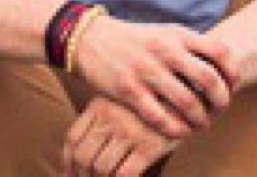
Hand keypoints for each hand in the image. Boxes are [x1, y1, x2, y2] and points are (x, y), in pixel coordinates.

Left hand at [62, 96, 178, 176]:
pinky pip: (125, 175)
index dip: (67, 163)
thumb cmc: (152, 99)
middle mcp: (111, 116)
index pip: (72, 139)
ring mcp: (130, 130)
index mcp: (100, 103)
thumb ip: (102, 118)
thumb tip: (79, 156)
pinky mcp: (150, 144)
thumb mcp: (121, 100)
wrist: (188, 89)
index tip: (70, 175)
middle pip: (83, 157)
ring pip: (101, 169)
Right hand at [72, 15, 238, 137]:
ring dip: (201, 119)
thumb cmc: (135, 39)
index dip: (232, 72)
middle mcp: (165, 50)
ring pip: (188, 102)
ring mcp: (147, 71)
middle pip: (209, 80)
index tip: (232, 86)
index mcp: (177, 34)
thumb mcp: (165, 32)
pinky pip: (160, 117)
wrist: (92, 39)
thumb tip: (221, 65)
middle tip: (220, 110)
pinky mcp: (129, 90)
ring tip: (202, 124)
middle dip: (221, 101)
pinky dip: (175, 129)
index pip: (219, 51)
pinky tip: (180, 131)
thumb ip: (190, 45)